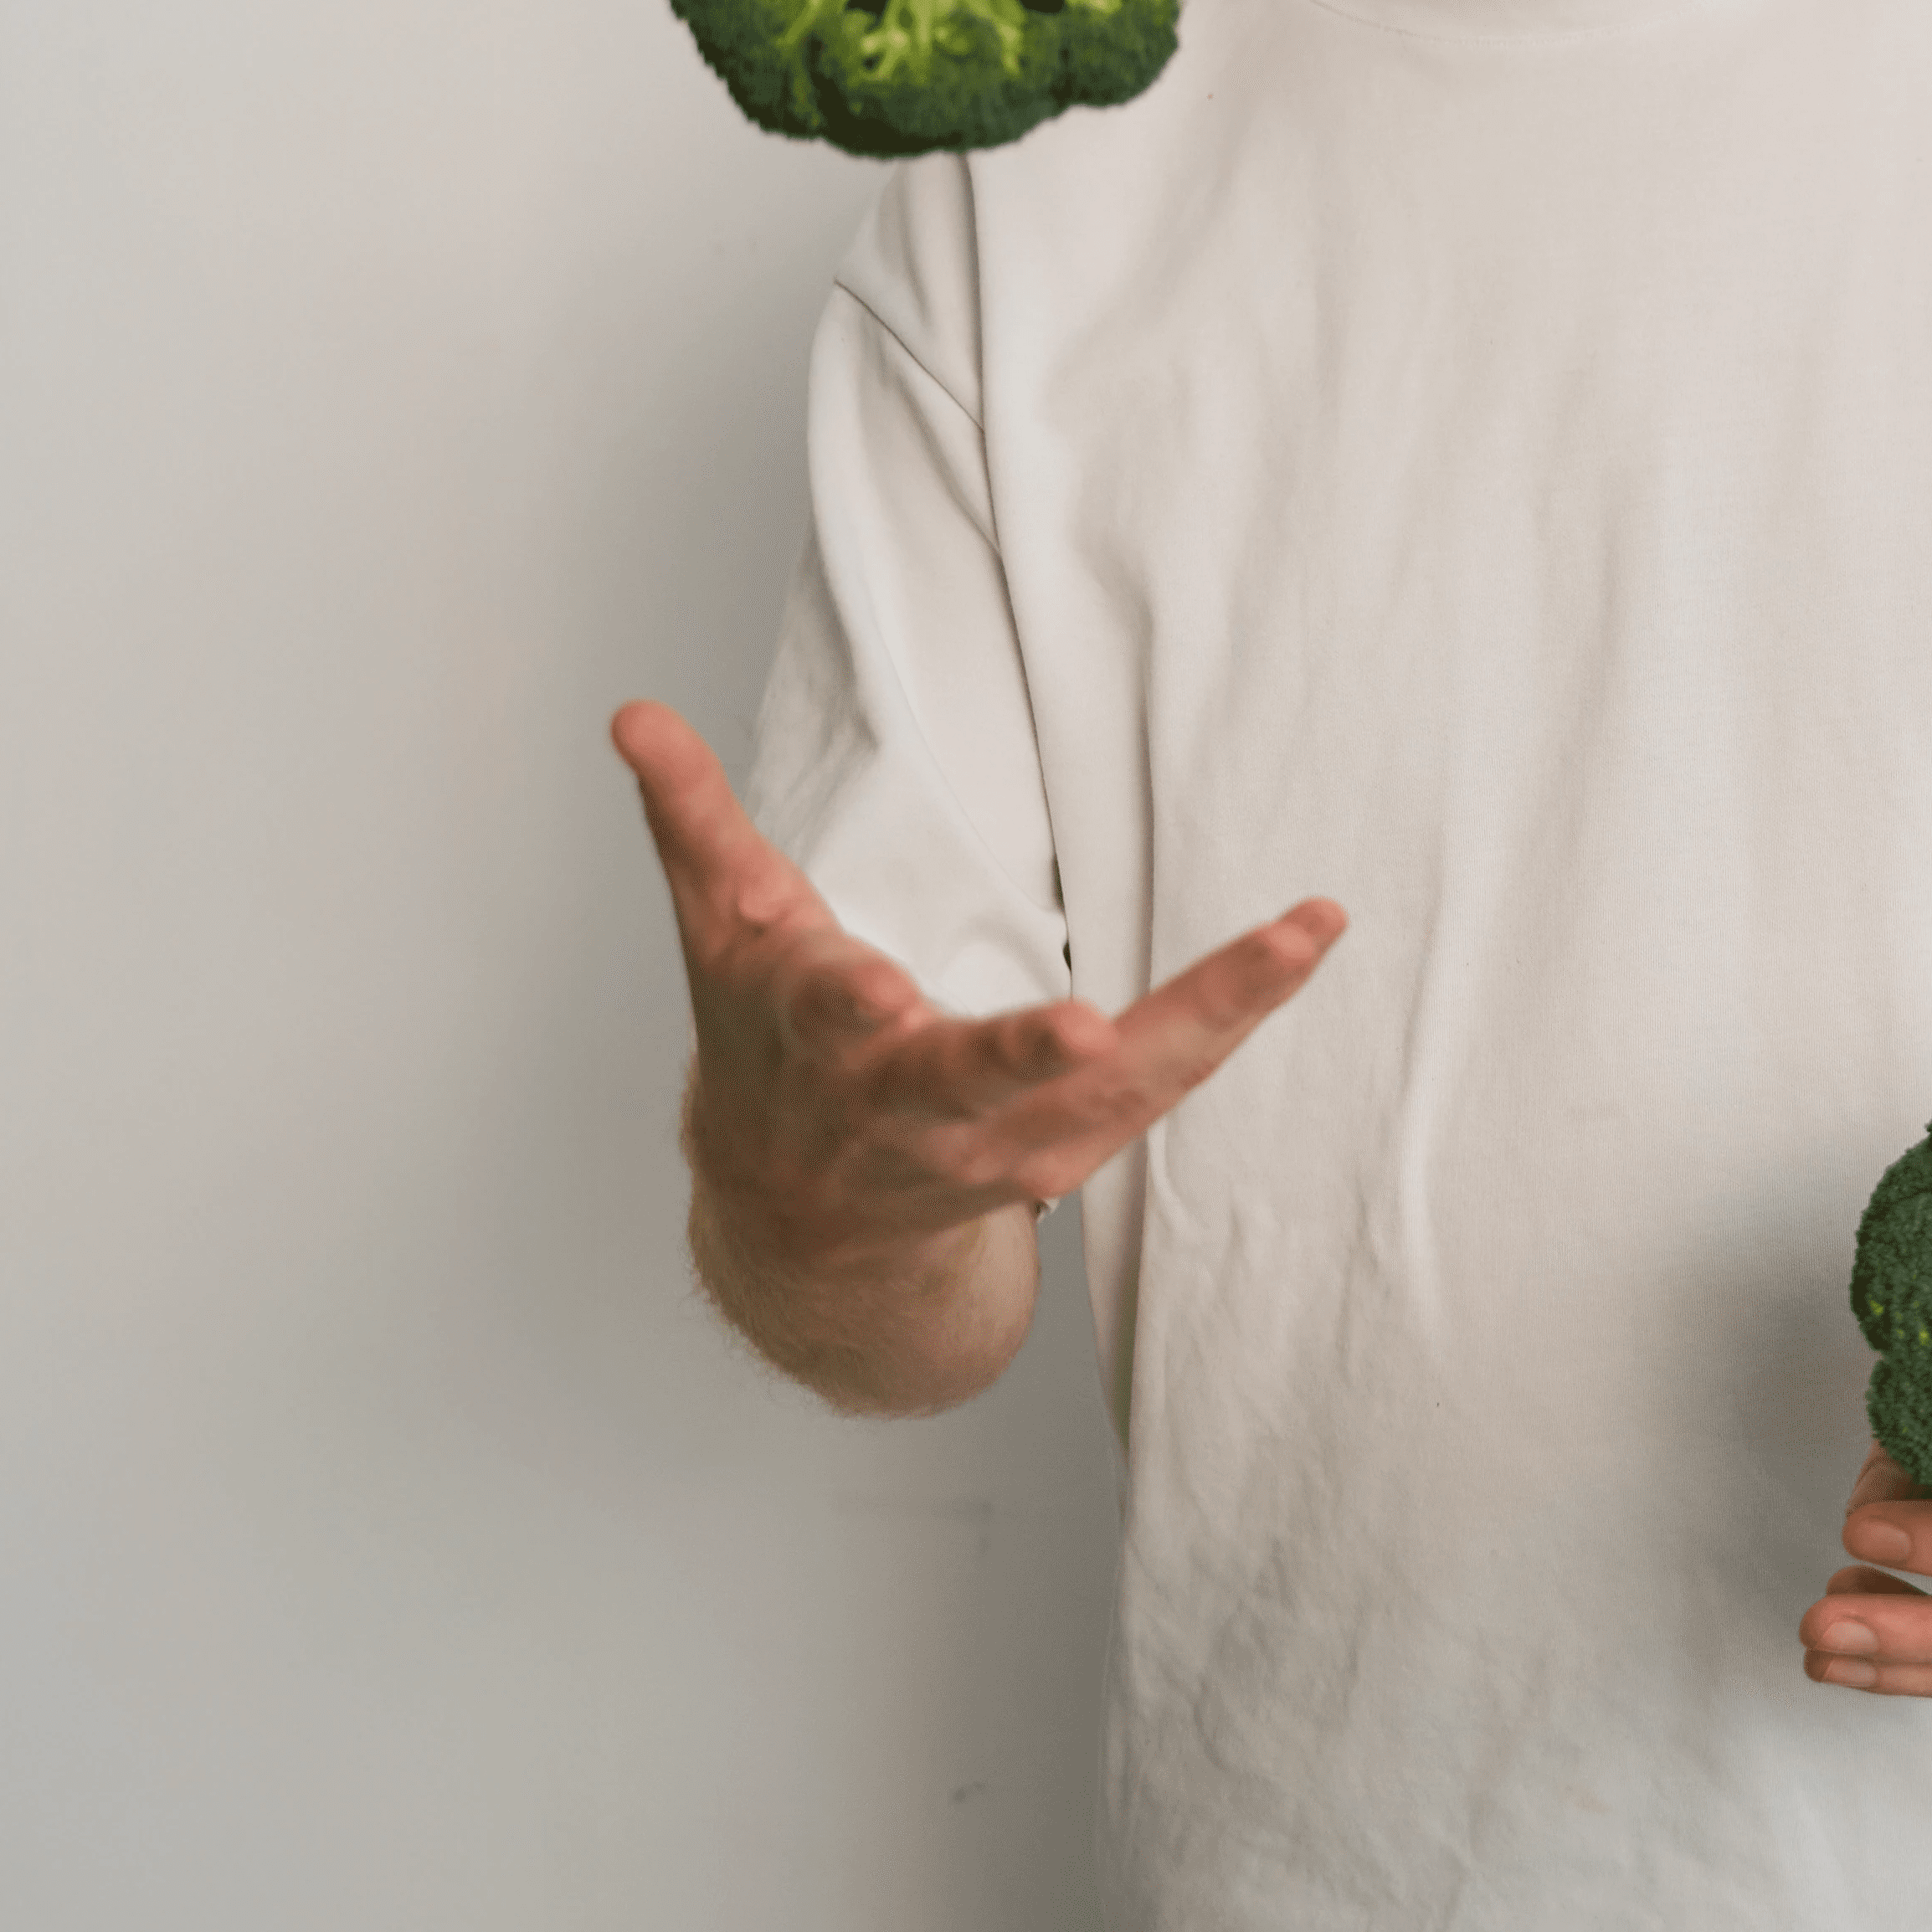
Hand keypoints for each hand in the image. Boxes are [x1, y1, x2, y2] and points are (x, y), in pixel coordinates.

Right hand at [611, 699, 1342, 1404]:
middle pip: (970, 1087)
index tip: (870, 989)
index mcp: (820, 1045)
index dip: (846, 1006)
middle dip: (1024, 1062)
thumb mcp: (720, 926)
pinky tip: (1296, 952)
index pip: (827, 1020)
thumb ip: (690, 815)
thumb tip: (634, 713)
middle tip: (1089, 1036)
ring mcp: (999, 1147)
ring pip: (1112, 1096)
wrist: (802, 1218)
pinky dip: (1232, 1022)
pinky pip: (1167, 1089)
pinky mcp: (1071, 1155)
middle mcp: (909, 1114)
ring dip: (1208, 1019)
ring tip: (1298, 937)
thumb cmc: (768, 1042)